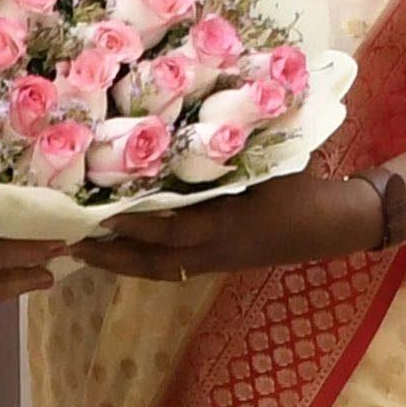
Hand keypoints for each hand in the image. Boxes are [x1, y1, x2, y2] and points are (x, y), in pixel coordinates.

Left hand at [74, 169, 380, 282]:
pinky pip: (175, 270)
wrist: (332, 223)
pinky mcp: (221, 265)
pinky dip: (147, 263)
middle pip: (151, 262)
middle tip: (73, 248)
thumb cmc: (299, 187)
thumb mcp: (261, 166)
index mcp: (221, 224)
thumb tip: (178, 134)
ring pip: (159, 271)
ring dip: (124, 265)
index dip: (130, 227)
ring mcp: (216, 262)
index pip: (166, 230)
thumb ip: (219, 159)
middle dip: (111, 258)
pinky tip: (130, 254)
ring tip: (90, 254)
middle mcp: (212, 250)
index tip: (97, 215)